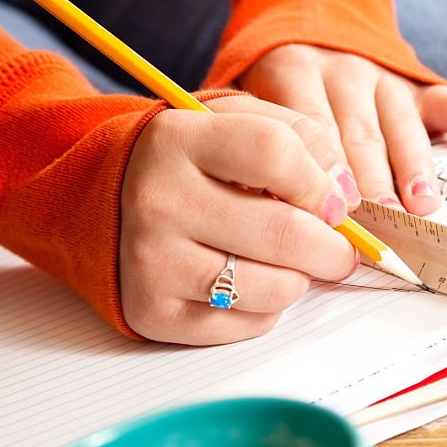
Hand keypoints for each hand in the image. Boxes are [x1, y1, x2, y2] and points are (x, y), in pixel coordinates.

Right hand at [119, 95, 358, 344]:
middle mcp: (157, 200)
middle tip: (340, 248)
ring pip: (277, 287)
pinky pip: (252, 323)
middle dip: (334, 247)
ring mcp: (152, 262)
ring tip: (284, 260)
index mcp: (177, 139)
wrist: (101, 205)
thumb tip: (345, 193)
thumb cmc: (185, 164)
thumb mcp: (233, 122)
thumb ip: (299, 138)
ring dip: (300, 278)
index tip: (336, 201)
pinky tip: (248, 281)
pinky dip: (268, 307)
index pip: (276, 153)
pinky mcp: (155, 313)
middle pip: (287, 232)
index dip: (323, 181)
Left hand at [241, 44, 446, 215]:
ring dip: (414, 168)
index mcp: (293, 71)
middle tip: (377, 218)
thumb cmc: (272, 82)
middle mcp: (343, 72)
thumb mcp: (246, 96)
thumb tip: (256, 199)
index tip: (334, 212)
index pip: (310, 127)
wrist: (306, 13)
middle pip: (359, 134)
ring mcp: (384, 78)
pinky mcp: (416, 85)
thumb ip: (252, 138)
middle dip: (369, 179)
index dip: (323, 171)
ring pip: (402, 126)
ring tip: (422, 204)